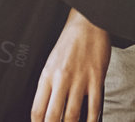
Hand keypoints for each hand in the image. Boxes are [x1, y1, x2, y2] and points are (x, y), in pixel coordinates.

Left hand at [32, 7, 109, 121]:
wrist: (88, 23)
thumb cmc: (69, 43)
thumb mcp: (51, 63)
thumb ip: (50, 86)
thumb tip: (49, 109)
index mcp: (47, 76)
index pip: (37, 110)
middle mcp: (61, 79)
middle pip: (52, 116)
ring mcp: (80, 79)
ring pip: (72, 115)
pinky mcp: (96, 78)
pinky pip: (94, 105)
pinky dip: (92, 120)